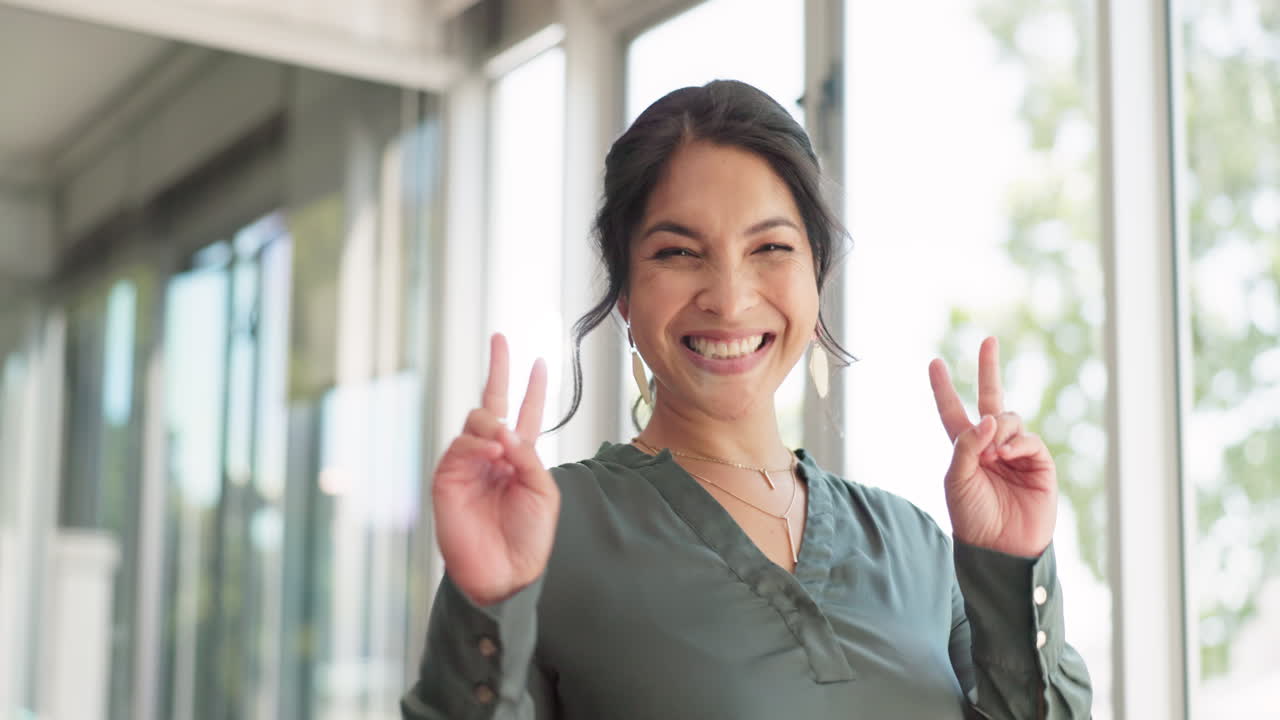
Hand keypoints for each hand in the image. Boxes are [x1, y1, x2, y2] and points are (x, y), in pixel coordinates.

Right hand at [432, 333, 559, 605]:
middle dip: (498, 369)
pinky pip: (461, 446)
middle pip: (495, 403)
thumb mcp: (543, 492)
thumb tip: (504, 430)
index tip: (541, 361)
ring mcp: (470, 463)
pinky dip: (477, 444)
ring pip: (477, 421)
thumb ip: (528, 457)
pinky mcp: (449, 477)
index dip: (534, 388)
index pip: (527, 414)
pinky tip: (491, 453)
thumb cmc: (530, 537)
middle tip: (500, 338)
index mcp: (521, 458)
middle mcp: (494, 455)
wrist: (505, 572)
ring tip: (503, 442)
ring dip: (492, 423)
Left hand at [928, 336, 1056, 557]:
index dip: (943, 389)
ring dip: (1000, 428)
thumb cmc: (972, 518)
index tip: (934, 363)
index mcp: (965, 449)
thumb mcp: (956, 480)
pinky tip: (1007, 456)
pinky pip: (1028, 439)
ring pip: (1010, 418)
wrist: (1000, 549)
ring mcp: (1016, 453)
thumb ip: (966, 446)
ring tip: (994, 453)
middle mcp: (991, 446)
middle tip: (988, 340)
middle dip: (989, 369)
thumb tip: (989, 417)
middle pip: (990, 399)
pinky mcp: (1039, 464)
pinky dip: (1016, 443)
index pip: (953, 412)